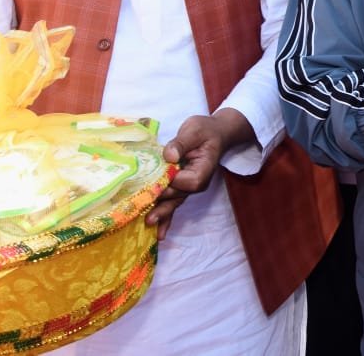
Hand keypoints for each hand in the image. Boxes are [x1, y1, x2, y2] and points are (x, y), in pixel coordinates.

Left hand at [146, 109, 254, 238]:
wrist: (216, 133)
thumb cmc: (206, 130)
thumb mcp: (194, 130)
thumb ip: (181, 143)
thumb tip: (169, 155)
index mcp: (202, 171)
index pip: (183, 181)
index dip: (169, 183)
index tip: (153, 181)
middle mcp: (197, 183)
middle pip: (177, 196)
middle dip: (161, 205)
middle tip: (147, 217)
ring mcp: (189, 187)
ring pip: (174, 202)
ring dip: (162, 214)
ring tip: (150, 224)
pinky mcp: (182, 187)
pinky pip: (174, 202)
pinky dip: (167, 217)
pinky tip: (160, 233)